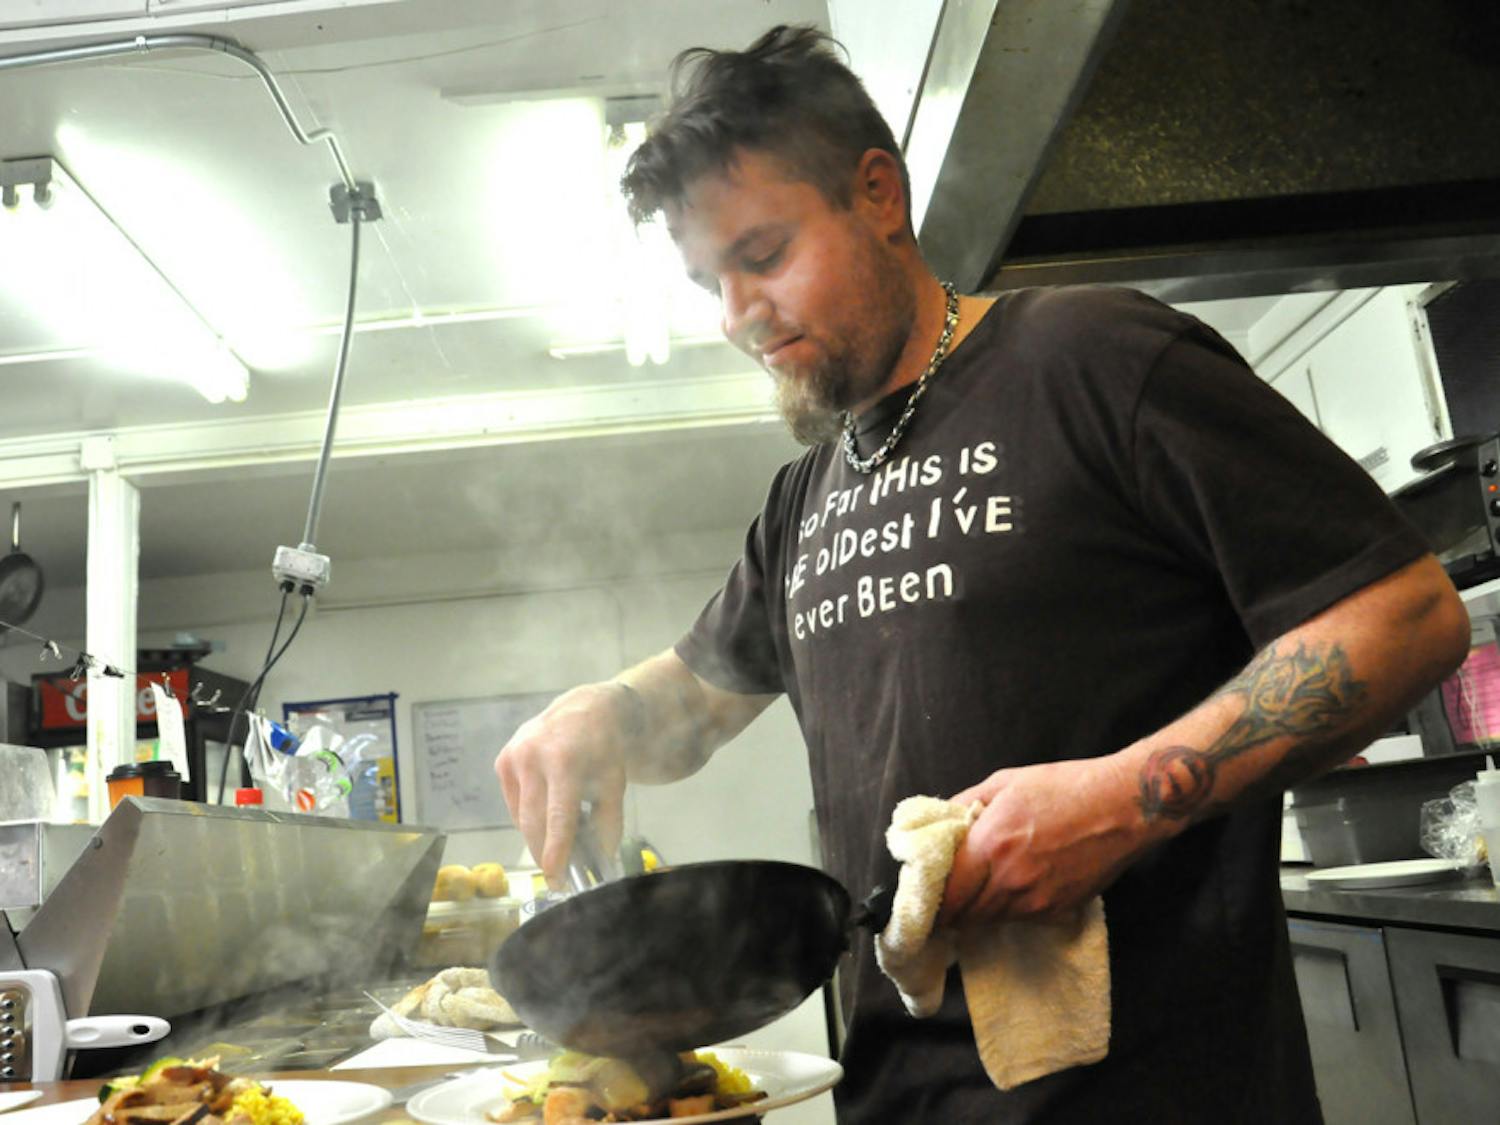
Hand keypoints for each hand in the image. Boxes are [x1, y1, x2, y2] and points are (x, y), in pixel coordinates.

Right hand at [494, 682, 637, 888]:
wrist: (585, 711)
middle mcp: (533, 756)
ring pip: (521, 815)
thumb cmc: (604, 750)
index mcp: (566, 761)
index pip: (558, 816)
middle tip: (557, 876)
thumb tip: (601, 862)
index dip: (556, 851)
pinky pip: (514, 803)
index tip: (555, 878)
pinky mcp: (503, 760)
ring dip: (537, 835)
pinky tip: (546, 810)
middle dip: (543, 852)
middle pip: (533, 821)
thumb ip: (608, 823)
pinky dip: (529, 815)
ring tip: (558, 841)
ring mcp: (514, 756)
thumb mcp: (615, 784)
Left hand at [937, 756, 1146, 926]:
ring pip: (989, 921)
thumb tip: (940, 822)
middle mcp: (1009, 881)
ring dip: (977, 911)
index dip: (929, 901)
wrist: (1124, 806)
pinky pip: (1020, 919)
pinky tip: (1013, 889)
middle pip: (963, 915)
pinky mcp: (1058, 911)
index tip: (924, 894)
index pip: (945, 895)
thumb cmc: (1064, 787)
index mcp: (990, 846)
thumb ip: (965, 803)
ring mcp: (1036, 901)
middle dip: (950, 909)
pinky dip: (1008, 910)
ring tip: (976, 891)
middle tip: (946, 895)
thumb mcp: (1005, 782)